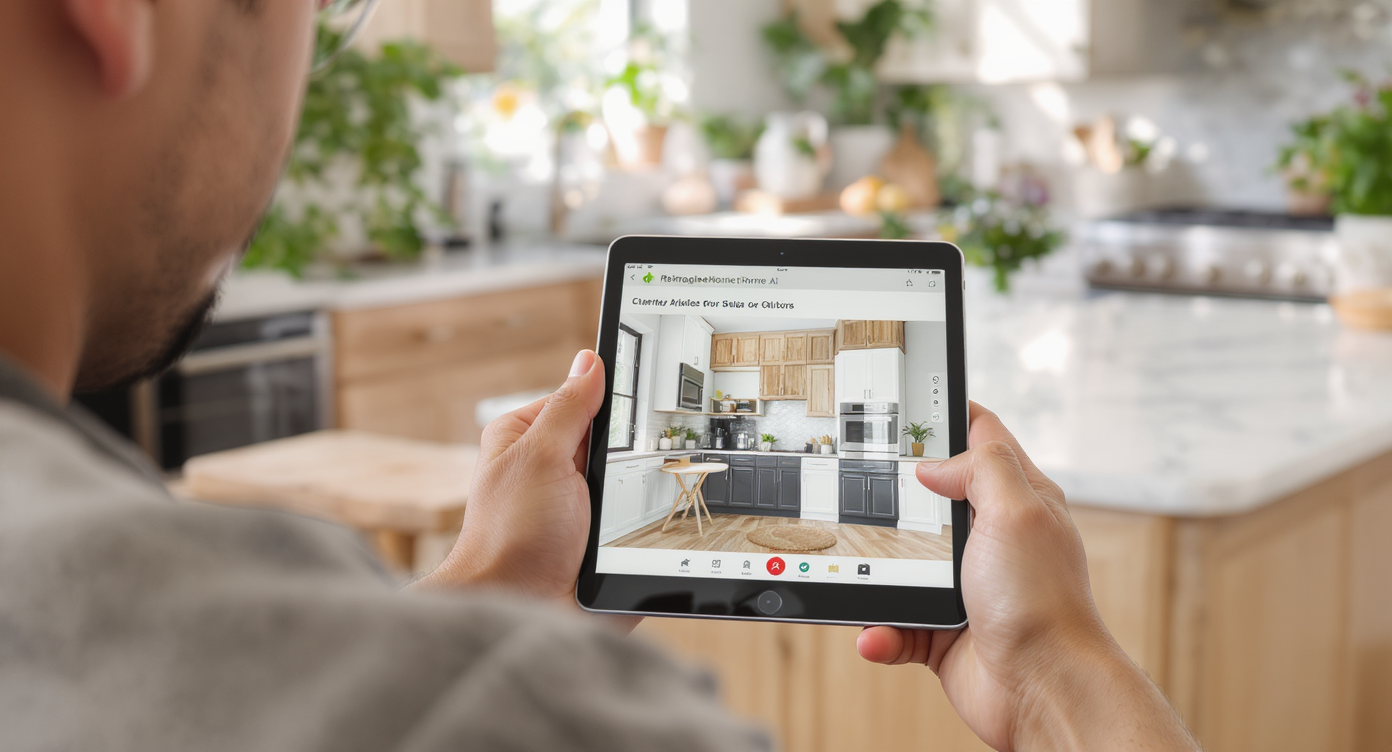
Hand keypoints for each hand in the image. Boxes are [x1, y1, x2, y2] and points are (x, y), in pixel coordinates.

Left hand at [413, 351, 638, 632]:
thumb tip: (590, 361)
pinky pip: (642, 519)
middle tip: (649, 447)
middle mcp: (554, 469)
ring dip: (643, 489)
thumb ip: (569, 407)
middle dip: (632, 446)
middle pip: (613, 438)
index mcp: (527, 439)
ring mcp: (581, 507)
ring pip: (633, 478)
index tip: (647, 380)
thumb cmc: (510, 538)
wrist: (523, 614)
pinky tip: (655, 521)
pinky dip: (650, 520)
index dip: (611, 393)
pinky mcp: (606, 541)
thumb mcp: (540, 456)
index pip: (580, 397)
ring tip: (642, 498)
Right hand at [857, 403, 1197, 750]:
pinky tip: (877, 631)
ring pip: (903, 560)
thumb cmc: (1042, 604)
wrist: (1042, 690)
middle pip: (930, 498)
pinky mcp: (942, 629)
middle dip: (895, 495)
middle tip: (861, 484)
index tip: (907, 405)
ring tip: (861, 572)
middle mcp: (991, 539)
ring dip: (877, 572)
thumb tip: (935, 463)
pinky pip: (895, 620)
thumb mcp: (1018, 511)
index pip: (981, 439)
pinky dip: (881, 628)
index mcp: (1018, 500)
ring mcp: (965, 585)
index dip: (946, 417)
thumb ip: (981, 469)